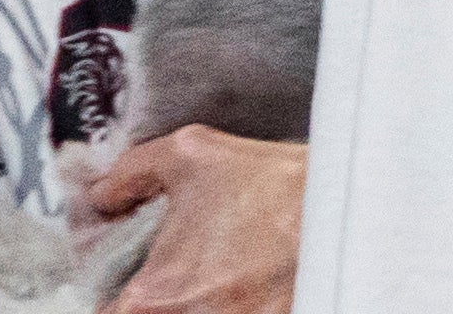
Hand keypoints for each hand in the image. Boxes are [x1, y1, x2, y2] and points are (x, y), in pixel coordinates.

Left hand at [83, 127, 305, 313]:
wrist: (349, 208)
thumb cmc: (271, 185)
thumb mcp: (192, 154)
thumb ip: (132, 173)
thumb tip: (104, 196)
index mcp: (153, 294)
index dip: (110, 292)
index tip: (128, 273)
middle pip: (142, 313)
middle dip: (152, 295)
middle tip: (178, 262)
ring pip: (188, 313)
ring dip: (191, 298)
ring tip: (222, 265)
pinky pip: (227, 313)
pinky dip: (228, 300)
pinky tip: (247, 274)